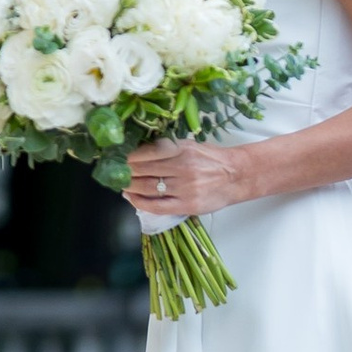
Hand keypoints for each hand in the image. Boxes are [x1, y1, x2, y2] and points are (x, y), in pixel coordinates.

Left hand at [122, 136, 260, 217]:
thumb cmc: (211, 159)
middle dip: (126, 171)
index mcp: (182, 149)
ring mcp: (185, 188)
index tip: (119, 157)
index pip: (148, 152)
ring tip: (122, 183)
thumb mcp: (190, 145)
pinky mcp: (187, 205)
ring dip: (130, 186)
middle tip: (115, 171)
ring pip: (148, 187)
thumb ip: (168, 148)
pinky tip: (131, 198)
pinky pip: (157, 206)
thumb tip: (139, 151)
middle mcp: (183, 168)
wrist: (237, 176)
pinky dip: (140, 202)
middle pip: (144, 170)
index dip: (130, 156)